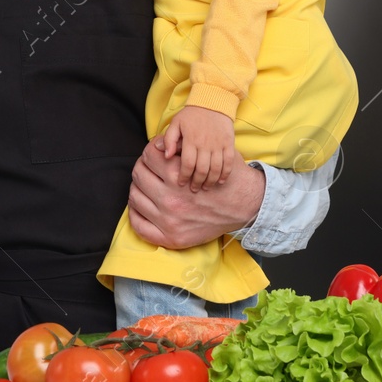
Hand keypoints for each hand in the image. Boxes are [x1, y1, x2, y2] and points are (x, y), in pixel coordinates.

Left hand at [128, 139, 263, 249]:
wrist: (246, 205)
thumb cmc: (227, 177)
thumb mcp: (209, 154)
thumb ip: (182, 147)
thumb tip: (156, 144)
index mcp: (177, 175)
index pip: (148, 155)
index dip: (150, 151)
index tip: (156, 154)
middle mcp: (170, 198)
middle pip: (138, 174)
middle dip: (143, 167)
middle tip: (150, 169)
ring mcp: (169, 220)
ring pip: (135, 197)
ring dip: (138, 188)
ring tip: (147, 185)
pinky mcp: (171, 237)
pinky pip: (139, 226)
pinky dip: (135, 214)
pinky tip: (142, 206)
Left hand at [159, 105, 235, 190]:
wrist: (213, 101)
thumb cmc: (192, 114)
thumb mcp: (176, 123)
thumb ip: (169, 139)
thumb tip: (165, 156)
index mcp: (191, 139)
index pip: (187, 164)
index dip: (183, 176)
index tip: (180, 184)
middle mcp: (205, 143)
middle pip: (201, 169)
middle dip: (197, 182)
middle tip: (193, 190)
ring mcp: (219, 144)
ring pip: (216, 168)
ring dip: (210, 181)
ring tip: (205, 188)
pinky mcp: (229, 143)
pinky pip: (229, 162)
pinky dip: (225, 174)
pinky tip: (220, 181)